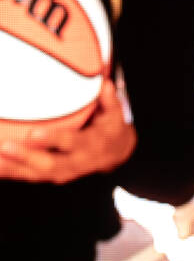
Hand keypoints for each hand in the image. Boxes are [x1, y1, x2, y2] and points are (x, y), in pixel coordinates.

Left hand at [0, 80, 135, 183]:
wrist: (115, 153)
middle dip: (26, 158)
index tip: (33, 134)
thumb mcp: (114, 114)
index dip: (54, 140)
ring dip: (13, 169)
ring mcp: (65, 171)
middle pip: (52, 164)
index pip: (72, 143)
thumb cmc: (109, 128)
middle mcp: (78, 162)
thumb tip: (105, 84)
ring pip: (38, 174)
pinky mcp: (53, 175)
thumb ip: (109, 101)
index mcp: (92, 146)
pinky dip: (11, 172)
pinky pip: (30, 175)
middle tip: (4, 147)